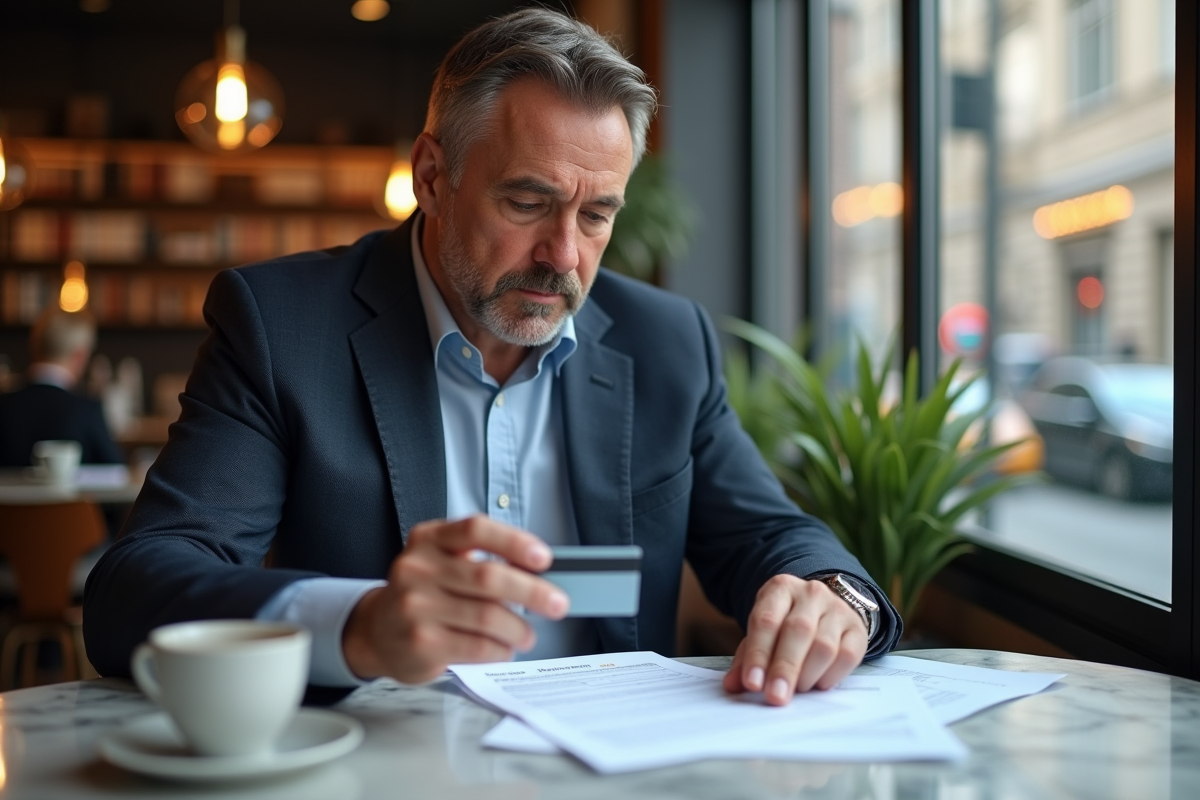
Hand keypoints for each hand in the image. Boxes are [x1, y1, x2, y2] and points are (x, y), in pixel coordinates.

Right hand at [341, 515, 568, 682]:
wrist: (376, 631)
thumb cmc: (422, 593)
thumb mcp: (440, 561)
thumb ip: (479, 558)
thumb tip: (537, 572)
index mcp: (428, 539)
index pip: (476, 529)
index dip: (514, 541)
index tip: (543, 558)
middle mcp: (417, 568)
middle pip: (488, 576)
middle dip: (533, 592)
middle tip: (557, 603)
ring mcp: (416, 606)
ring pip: (488, 615)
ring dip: (519, 628)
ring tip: (527, 634)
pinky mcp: (421, 641)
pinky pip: (478, 646)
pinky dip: (501, 649)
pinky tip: (504, 648)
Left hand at [722, 574, 866, 705]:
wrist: (825, 609)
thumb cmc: (787, 623)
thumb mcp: (764, 631)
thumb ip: (747, 656)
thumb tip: (732, 685)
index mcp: (781, 589)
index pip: (766, 621)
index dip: (758, 654)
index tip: (752, 683)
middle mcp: (811, 594)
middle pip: (798, 631)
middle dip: (784, 668)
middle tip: (776, 697)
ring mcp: (838, 609)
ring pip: (824, 645)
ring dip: (807, 675)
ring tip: (796, 690)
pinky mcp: (857, 629)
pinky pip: (847, 656)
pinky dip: (831, 675)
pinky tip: (818, 684)